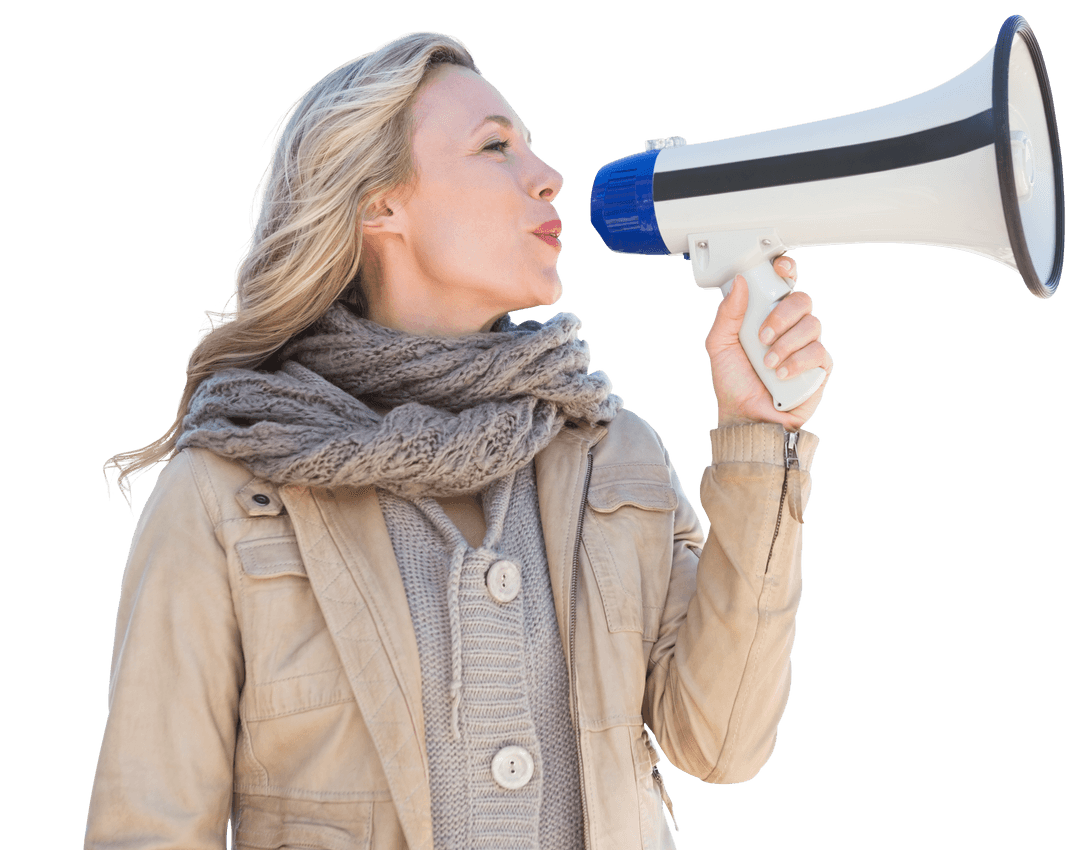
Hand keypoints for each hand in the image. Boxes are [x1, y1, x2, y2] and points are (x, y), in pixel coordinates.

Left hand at [705, 256, 832, 431]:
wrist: (746, 418)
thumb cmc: (733, 383)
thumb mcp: (719, 345)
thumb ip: (727, 313)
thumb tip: (739, 282)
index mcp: (767, 316)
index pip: (784, 284)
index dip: (786, 270)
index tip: (780, 269)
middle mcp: (789, 328)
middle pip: (801, 300)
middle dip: (781, 316)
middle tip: (762, 337)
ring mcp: (806, 346)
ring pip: (812, 325)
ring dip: (786, 343)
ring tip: (768, 364)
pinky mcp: (818, 367)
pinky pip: (818, 352)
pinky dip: (797, 362)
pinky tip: (781, 374)